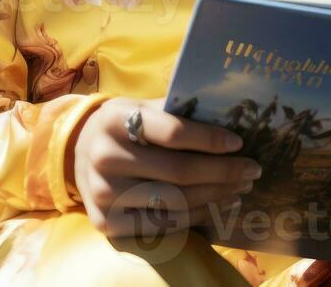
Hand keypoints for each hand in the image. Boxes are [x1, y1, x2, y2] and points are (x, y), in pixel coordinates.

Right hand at [72, 96, 261, 236]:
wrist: (79, 153)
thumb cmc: (124, 124)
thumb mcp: (141, 106)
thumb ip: (176, 110)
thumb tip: (230, 115)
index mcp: (116, 119)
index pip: (173, 131)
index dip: (210, 138)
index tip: (238, 142)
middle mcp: (106, 157)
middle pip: (179, 171)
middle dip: (223, 171)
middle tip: (252, 169)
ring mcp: (105, 194)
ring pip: (175, 201)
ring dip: (216, 195)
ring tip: (241, 187)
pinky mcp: (108, 223)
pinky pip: (163, 224)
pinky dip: (196, 215)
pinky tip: (217, 204)